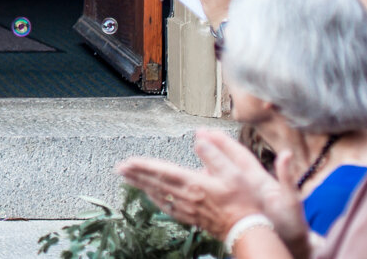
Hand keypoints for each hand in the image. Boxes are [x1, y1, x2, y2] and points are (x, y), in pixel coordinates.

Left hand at [116, 131, 306, 254]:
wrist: (248, 228)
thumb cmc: (243, 201)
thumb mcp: (234, 172)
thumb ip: (215, 154)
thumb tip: (199, 138)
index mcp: (195, 184)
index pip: (163, 172)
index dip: (143, 166)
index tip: (127, 161)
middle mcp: (187, 197)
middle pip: (155, 183)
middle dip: (135, 175)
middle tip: (119, 168)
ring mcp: (187, 209)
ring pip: (158, 195)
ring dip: (141, 185)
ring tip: (128, 178)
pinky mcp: (191, 217)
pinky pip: (167, 207)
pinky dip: (155, 199)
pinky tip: (150, 196)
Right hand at [198, 134, 310, 258]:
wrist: (292, 246)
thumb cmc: (294, 225)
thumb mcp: (291, 200)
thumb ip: (287, 178)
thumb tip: (288, 154)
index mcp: (260, 180)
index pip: (240, 156)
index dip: (226, 143)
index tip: (211, 131)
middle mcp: (250, 185)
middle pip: (228, 162)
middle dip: (214, 147)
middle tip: (198, 134)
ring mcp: (243, 197)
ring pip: (223, 177)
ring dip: (209, 166)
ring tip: (195, 157)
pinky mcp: (238, 209)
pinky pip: (221, 193)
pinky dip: (211, 186)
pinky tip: (200, 185)